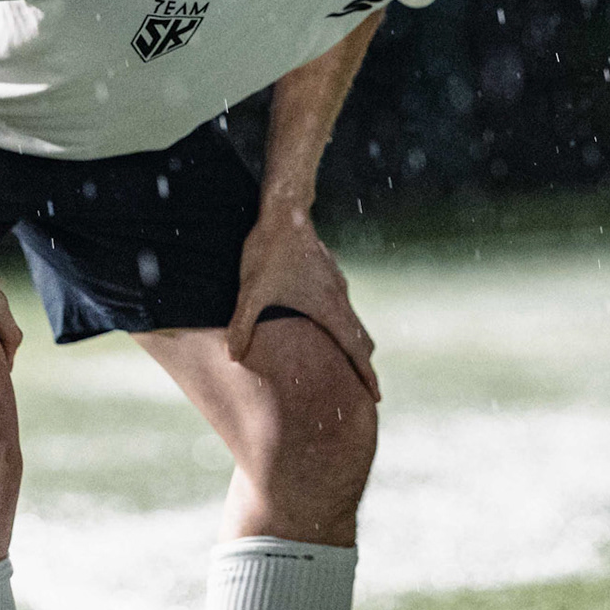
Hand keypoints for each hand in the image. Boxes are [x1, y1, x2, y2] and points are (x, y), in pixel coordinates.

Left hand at [226, 209, 379, 401]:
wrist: (284, 211)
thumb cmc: (269, 251)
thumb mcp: (252, 291)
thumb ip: (242, 325)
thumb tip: (232, 358)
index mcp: (329, 308)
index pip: (355, 350)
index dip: (366, 376)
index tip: (378, 398)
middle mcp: (339, 298)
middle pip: (360, 340)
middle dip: (363, 366)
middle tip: (366, 391)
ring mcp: (337, 284)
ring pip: (353, 322)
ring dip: (354, 344)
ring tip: (349, 364)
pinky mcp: (329, 274)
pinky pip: (344, 307)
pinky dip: (344, 325)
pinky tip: (328, 326)